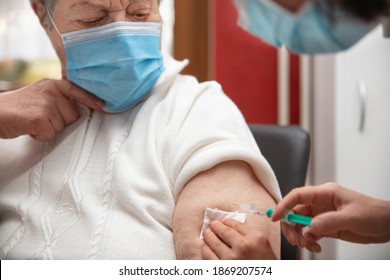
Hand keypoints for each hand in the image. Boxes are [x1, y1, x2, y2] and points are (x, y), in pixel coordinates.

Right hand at [0, 79, 103, 140]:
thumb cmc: (17, 108)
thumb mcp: (39, 96)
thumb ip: (57, 100)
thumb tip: (78, 111)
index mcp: (52, 85)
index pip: (77, 91)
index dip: (91, 100)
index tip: (104, 106)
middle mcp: (51, 91)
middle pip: (73, 116)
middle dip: (60, 122)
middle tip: (40, 118)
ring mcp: (46, 103)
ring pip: (62, 127)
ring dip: (49, 129)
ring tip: (33, 122)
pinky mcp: (39, 118)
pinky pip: (51, 134)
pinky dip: (40, 136)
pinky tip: (28, 128)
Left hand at [201, 219, 276, 259]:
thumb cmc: (267, 265)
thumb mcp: (264, 245)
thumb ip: (249, 234)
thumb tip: (230, 227)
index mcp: (255, 238)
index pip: (236, 224)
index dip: (226, 221)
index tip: (222, 221)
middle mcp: (243, 246)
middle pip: (223, 231)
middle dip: (215, 226)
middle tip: (211, 224)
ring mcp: (231, 259)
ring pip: (214, 243)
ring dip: (208, 236)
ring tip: (206, 233)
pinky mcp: (222, 269)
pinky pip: (209, 257)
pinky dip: (206, 250)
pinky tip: (206, 247)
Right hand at [271, 183, 389, 252]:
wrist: (388, 225)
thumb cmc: (374, 213)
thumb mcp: (352, 217)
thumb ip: (329, 221)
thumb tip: (310, 228)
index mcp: (325, 193)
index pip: (297, 196)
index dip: (283, 205)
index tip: (274, 217)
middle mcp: (320, 203)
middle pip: (295, 212)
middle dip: (291, 226)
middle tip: (294, 240)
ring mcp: (322, 215)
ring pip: (301, 224)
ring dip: (300, 236)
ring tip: (309, 246)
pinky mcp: (326, 226)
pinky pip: (310, 233)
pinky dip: (309, 241)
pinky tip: (316, 247)